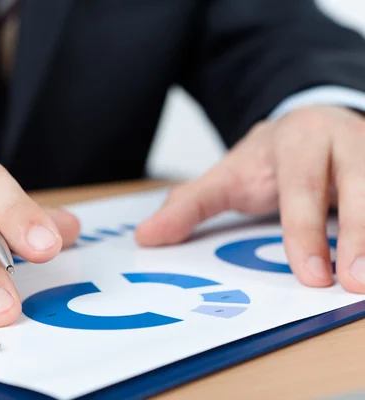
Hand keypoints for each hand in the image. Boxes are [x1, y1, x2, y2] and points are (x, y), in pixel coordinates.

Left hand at [135, 105, 364, 292]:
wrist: (310, 123)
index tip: (311, 277)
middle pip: (360, 185)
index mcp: (297, 139)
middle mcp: (343, 139)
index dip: (305, 231)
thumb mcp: (226, 176)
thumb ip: (189, 205)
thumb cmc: (269, 159)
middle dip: (361, 234)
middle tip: (356, 284)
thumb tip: (146, 237)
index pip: (301, 186)